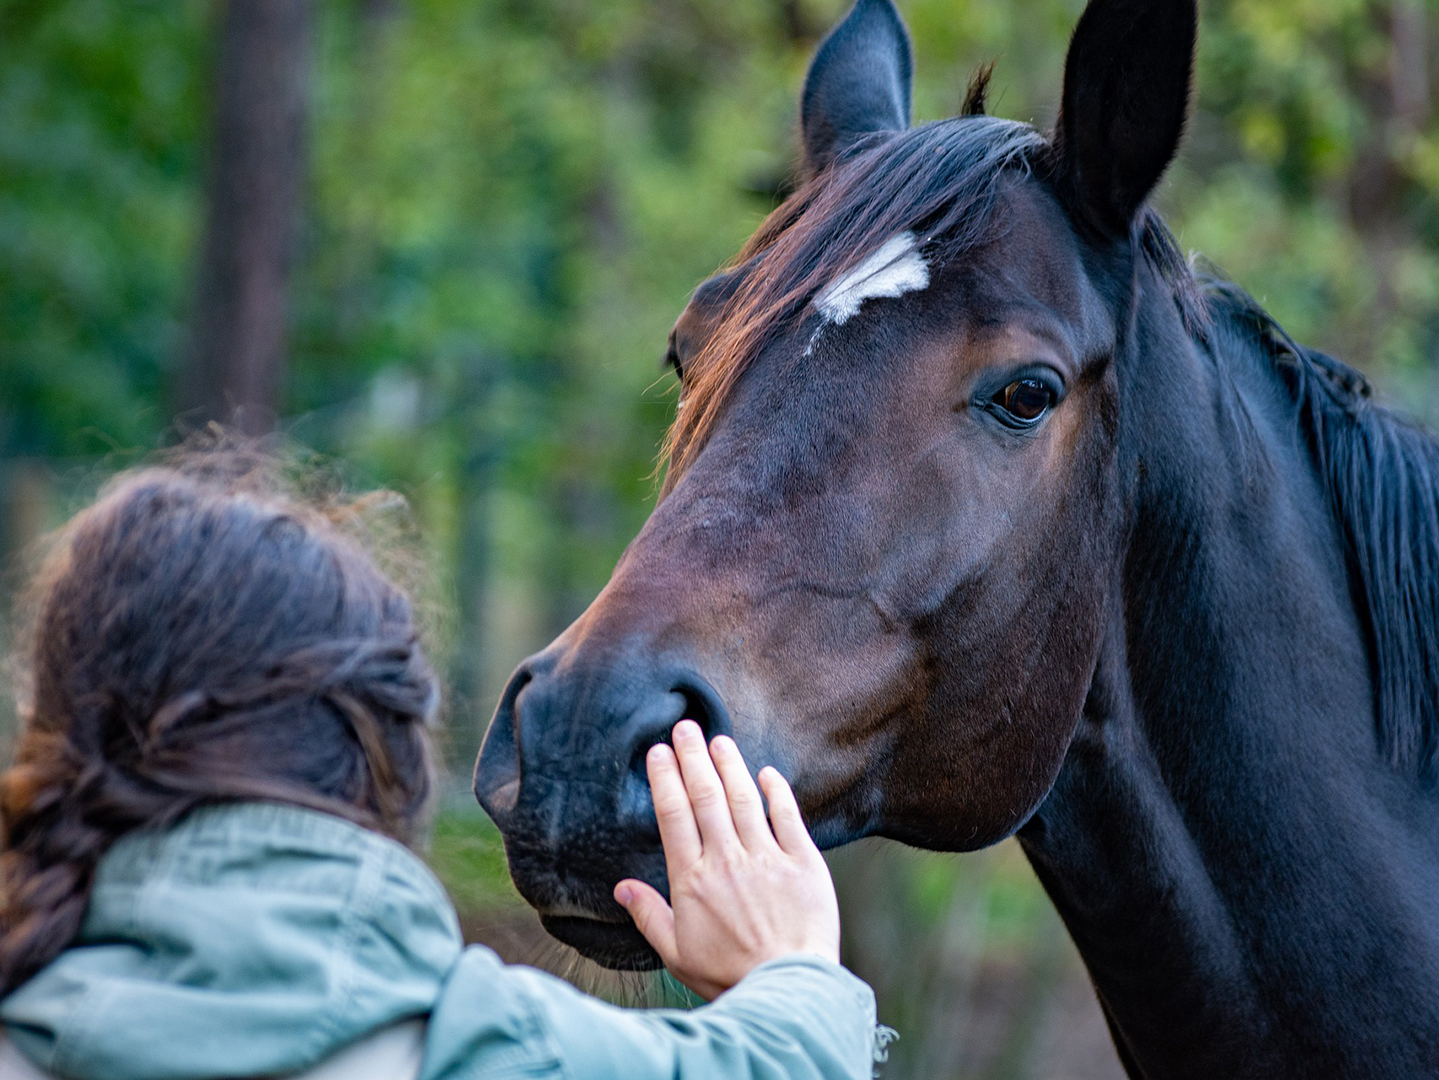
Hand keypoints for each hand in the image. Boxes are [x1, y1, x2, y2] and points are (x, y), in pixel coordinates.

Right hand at [613, 720, 840, 1000]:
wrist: (787, 990)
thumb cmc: (729, 977)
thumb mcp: (677, 954)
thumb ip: (649, 916)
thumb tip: (621, 888)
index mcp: (693, 881)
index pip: (674, 816)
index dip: (665, 779)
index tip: (658, 753)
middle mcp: (727, 861)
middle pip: (705, 796)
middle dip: (692, 757)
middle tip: (684, 727)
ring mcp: (767, 859)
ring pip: (744, 799)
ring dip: (729, 765)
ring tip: (718, 739)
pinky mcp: (803, 864)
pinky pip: (788, 818)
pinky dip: (777, 792)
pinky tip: (766, 773)